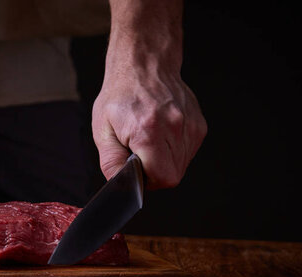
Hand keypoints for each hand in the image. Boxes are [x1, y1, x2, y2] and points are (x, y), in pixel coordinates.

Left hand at [92, 68, 206, 188]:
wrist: (143, 66)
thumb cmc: (120, 95)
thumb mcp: (103, 130)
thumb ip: (111, 161)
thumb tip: (119, 183)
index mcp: (149, 131)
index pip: (162, 178)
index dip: (147, 180)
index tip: (137, 169)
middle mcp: (174, 128)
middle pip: (173, 175)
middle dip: (154, 172)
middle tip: (140, 154)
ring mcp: (190, 126)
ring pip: (182, 165)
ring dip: (164, 161)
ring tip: (149, 140)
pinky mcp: (198, 124)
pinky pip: (188, 152)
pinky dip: (174, 150)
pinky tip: (161, 134)